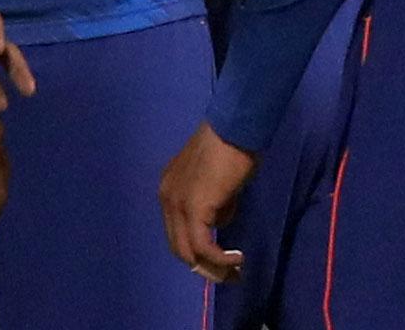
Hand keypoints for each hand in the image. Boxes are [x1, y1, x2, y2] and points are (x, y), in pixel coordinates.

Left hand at [158, 123, 255, 283]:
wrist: (234, 129)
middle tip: (231, 275)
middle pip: (179, 247)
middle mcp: (166, 198)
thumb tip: (219, 222)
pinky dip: (220, 259)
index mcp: (169, 189)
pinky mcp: (193, 209)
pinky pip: (203, 247)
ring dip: (214, 268)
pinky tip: (238, 258)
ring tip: (236, 272)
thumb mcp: (218, 183)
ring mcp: (176, 204)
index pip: (177, 232)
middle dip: (205, 267)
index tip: (222, 261)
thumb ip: (214, 204)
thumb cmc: (231, 149)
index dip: (198, 251)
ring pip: (189, 252)